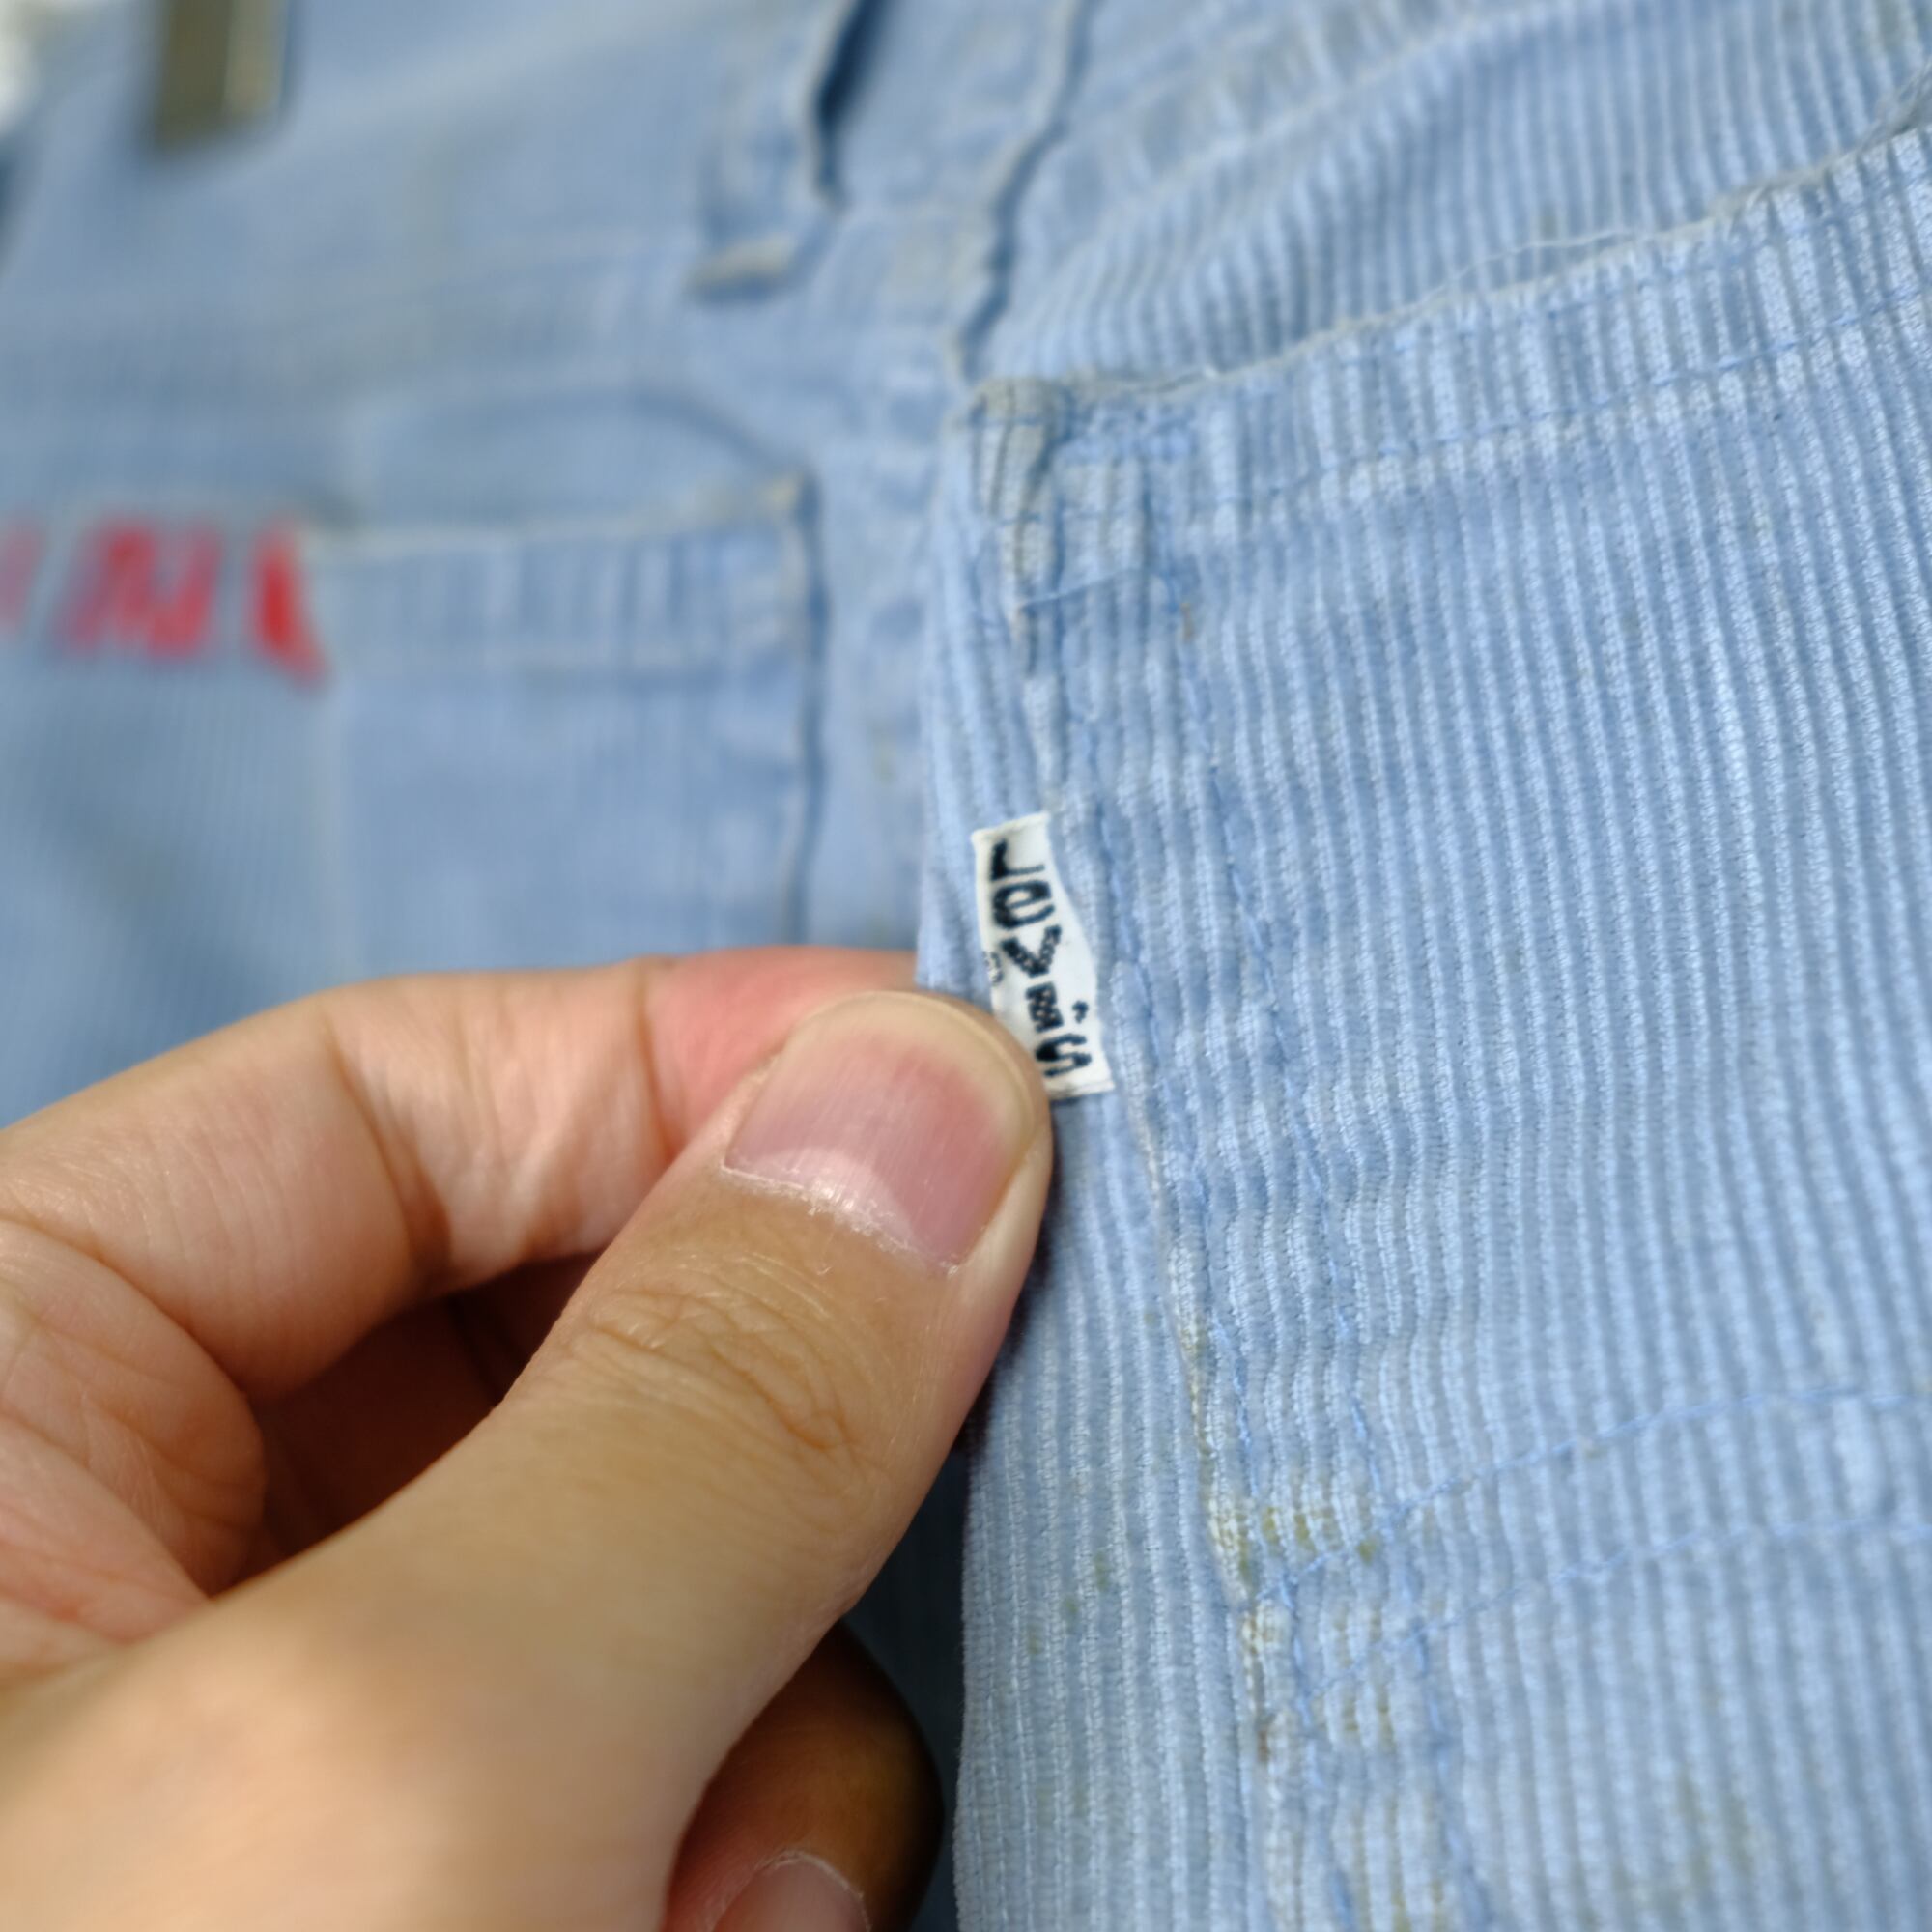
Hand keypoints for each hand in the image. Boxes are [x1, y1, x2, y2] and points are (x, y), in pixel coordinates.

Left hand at [0, 949, 1051, 1930]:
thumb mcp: (414, 1756)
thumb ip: (698, 1401)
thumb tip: (941, 1089)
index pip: (384, 1094)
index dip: (688, 1061)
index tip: (967, 1093)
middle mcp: (119, 1547)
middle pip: (554, 1326)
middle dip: (765, 1433)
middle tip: (954, 1484)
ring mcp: (292, 1741)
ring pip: (648, 1556)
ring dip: (768, 1701)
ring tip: (741, 1895)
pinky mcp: (446, 1882)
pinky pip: (660, 1751)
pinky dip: (746, 1836)